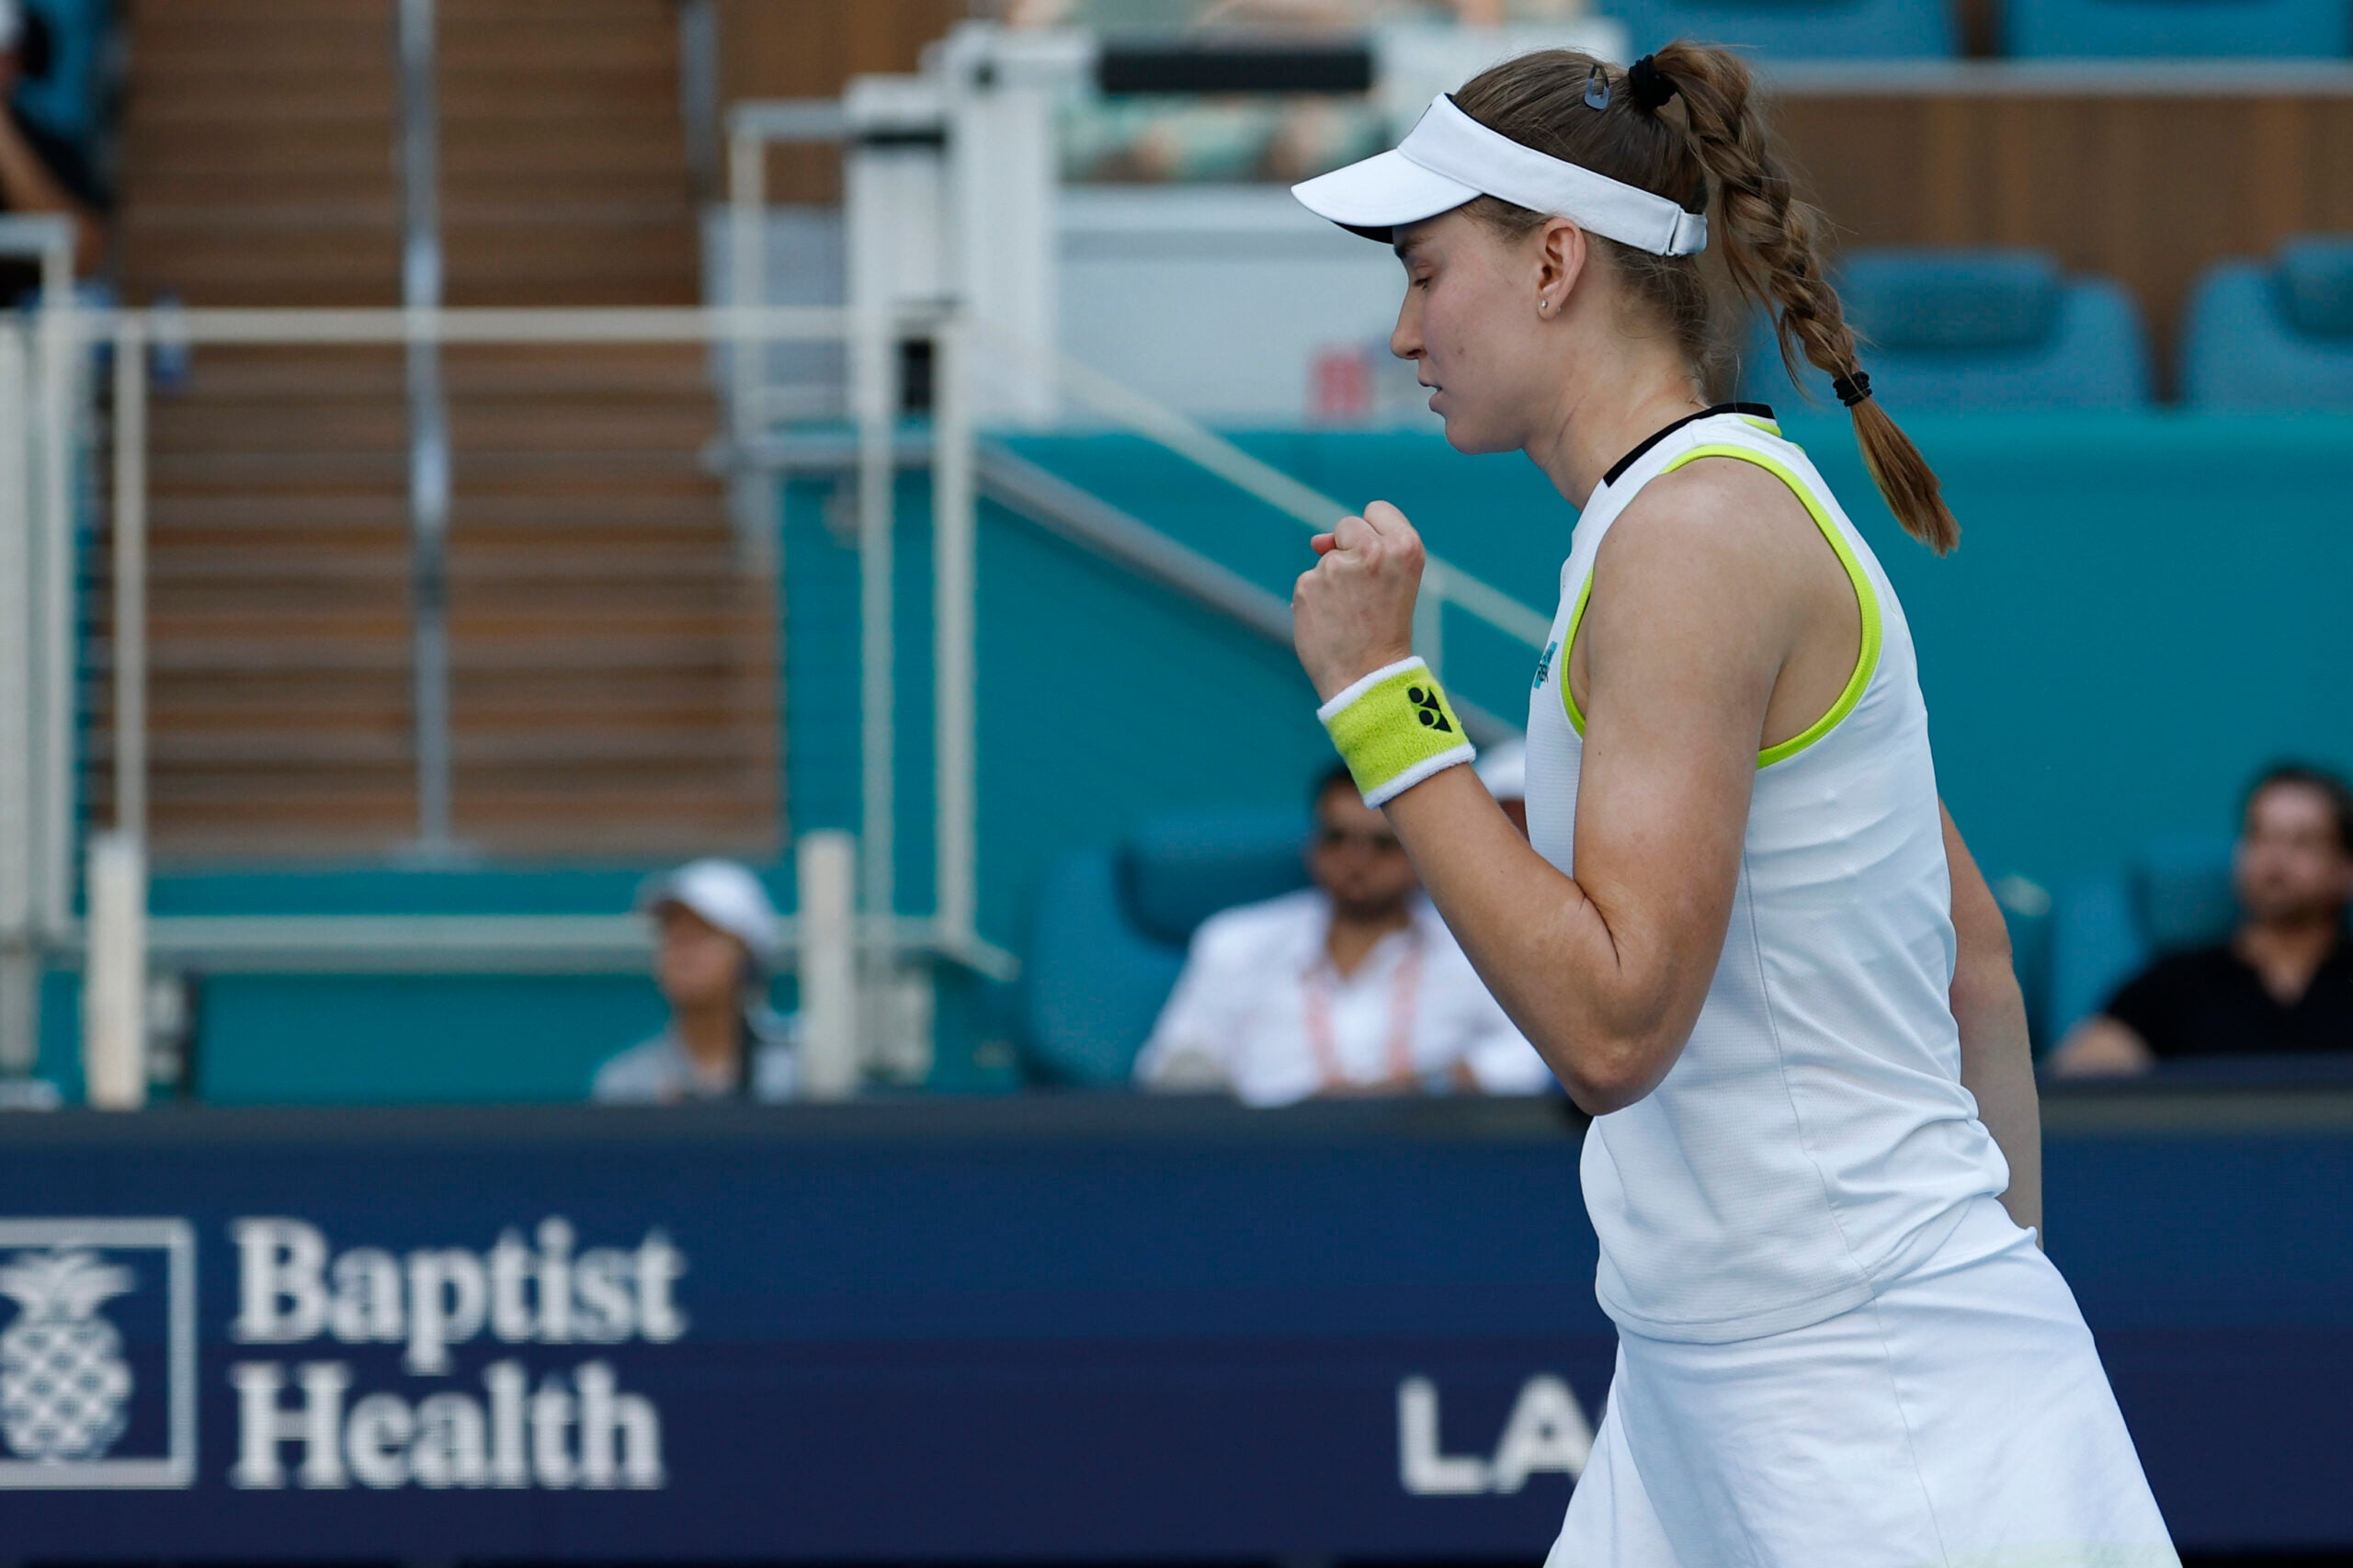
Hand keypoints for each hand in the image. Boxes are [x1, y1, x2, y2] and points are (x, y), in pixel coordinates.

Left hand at [1293, 500, 1421, 701]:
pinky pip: (1308, 581)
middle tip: (1365, 594)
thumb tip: (1316, 541)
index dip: (1372, 534)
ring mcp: (1337, 566)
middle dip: (1347, 550)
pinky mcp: (1308, 584)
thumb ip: (1364, 548)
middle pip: (1346, 526)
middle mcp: (1373, 550)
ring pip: (1325, 558)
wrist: (1369, 678)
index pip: (1377, 510)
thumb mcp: (1394, 579)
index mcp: (1406, 546)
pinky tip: (1329, 622)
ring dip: (1332, 581)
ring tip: (1350, 615)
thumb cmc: (1385, 628)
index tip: (1378, 564)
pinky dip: (1314, 599)